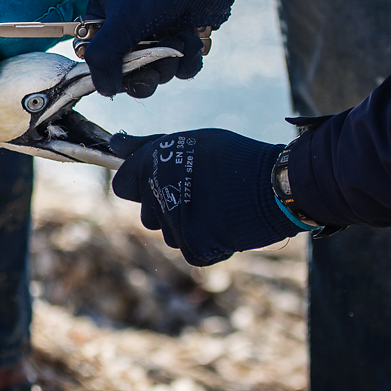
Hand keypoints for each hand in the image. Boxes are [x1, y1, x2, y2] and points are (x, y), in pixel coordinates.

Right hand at [83, 0, 243, 97]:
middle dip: (145, 70)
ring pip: (157, 72)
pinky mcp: (182, 40)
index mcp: (105, 17)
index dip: (109, 69)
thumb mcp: (122, 21)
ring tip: (178, 36)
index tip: (121, 72)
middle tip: (153, 64)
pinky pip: (181, 68)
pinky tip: (192, 38)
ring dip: (169, 60)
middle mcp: (129, 29)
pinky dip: (188, 59)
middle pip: (127, 72)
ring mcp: (157, 35)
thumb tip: (103, 90)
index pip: (96, 56)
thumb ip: (103, 56)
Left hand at [110, 129, 302, 265]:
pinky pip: (190, 249)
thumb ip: (148, 146)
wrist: (275, 185)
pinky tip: (225, 225)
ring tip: (216, 207)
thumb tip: (115, 144)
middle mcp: (156, 193)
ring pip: (168, 232)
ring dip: (186, 225)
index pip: (122, 186)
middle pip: (146, 213)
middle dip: (165, 207)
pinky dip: (207, 243)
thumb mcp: (190, 141)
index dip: (139, 185)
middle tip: (200, 194)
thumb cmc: (234, 158)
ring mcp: (173, 221)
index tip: (158, 184)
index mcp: (151, 165)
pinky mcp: (193, 245)